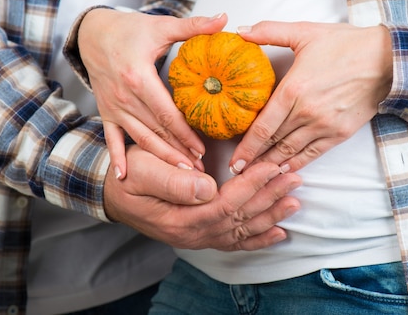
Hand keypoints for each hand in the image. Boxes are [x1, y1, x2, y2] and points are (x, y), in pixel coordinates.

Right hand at [78, 9, 227, 177]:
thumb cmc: (128, 29)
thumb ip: (193, 26)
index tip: (201, 149)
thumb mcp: (161, 26)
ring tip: (180, 173)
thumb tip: (224, 18)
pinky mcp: (106, 111)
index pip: (166, 113)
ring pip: (139, 138)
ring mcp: (113, 106)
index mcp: (139, 77)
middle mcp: (124, 96)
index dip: (184, 134)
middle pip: (155, 131)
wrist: (92, 32)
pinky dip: (118, 158)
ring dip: (160, 157)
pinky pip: (111, 138)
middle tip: (198, 169)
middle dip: (178, 152)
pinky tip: (126, 176)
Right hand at [103, 145, 301, 250]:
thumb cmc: (127, 177)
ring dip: (271, 215)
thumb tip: (207, 187)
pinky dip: (259, 238)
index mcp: (182, 218)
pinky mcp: (202, 235)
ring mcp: (199, 238)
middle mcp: (194, 234)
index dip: (252, 185)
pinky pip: (234, 241)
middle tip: (294, 178)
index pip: (226, 203)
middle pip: (240, 217)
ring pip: (242, 230)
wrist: (112, 193)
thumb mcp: (142, 170)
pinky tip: (278, 233)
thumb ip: (173, 180)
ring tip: (294, 201)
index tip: (272, 166)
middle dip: (269, 196)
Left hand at [229, 21, 392, 173]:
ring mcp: (324, 125)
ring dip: (271, 165)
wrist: (387, 59)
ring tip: (256, 175)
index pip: (263, 126)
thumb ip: (269, 31)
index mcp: (292, 89)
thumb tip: (240, 31)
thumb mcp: (305, 31)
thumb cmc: (346, 44)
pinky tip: (284, 169)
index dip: (246, 146)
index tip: (234, 160)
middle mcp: (306, 112)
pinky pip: (313, 154)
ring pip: (290, 152)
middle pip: (273, 142)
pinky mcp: (339, 133)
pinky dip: (297, 164)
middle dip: (254, 159)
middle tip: (238, 172)